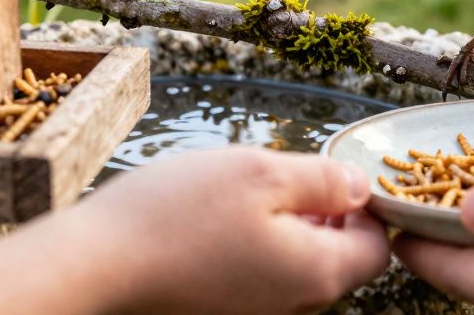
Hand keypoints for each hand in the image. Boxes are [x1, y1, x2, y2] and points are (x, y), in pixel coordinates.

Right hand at [0, 148, 389, 314]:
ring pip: (299, 263)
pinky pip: (263, 274)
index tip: (331, 171)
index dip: (365, 206)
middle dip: (327, 213)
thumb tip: (361, 187)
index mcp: (319, 273)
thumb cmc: (178, 215)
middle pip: (340, 258)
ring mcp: (258, 310)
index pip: (377, 247)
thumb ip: (324, 180)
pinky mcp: (225, 307)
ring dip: (289, 224)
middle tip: (288, 174)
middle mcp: (296, 304)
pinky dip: (258, 243)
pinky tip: (222, 216)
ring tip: (249, 191)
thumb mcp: (263, 173)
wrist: (96, 266)